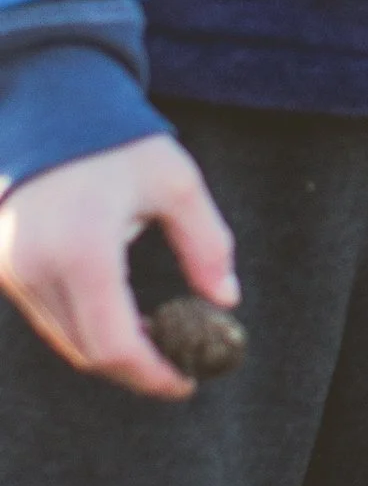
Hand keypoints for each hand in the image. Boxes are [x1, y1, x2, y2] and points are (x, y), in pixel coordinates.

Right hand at [0, 135, 237, 398]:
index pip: (113, 343)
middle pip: (86, 350)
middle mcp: (36, 268)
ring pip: (63, 336)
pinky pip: (43, 314)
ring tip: (155, 332)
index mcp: (82, 250)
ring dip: (109, 346)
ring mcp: (9, 269)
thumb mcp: (176, 182)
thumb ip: (207, 244)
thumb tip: (227, 300)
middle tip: (178, 364)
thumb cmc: (119, 141)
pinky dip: (82, 324)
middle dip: (135, 366)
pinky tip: (118, 308)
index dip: (151, 372)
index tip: (186, 380)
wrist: (50, 105)